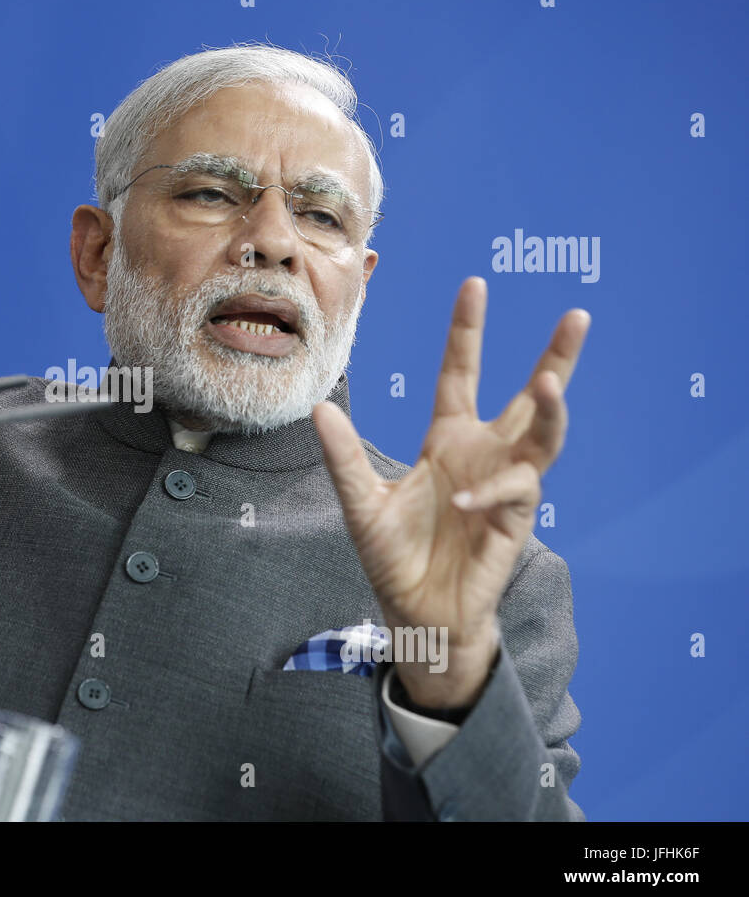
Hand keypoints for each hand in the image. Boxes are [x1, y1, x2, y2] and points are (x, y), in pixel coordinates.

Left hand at [312, 277, 588, 707]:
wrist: (416, 612)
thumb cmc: (394, 556)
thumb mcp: (360, 502)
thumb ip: (344, 457)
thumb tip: (319, 408)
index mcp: (447, 439)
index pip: (460, 373)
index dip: (467, 331)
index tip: (475, 284)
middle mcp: (484, 454)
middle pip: (529, 396)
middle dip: (556, 357)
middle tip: (578, 315)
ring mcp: (504, 484)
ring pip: (545, 436)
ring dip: (552, 411)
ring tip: (552, 382)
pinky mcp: (515, 518)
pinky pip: (516, 491)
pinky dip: (493, 491)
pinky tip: (464, 500)